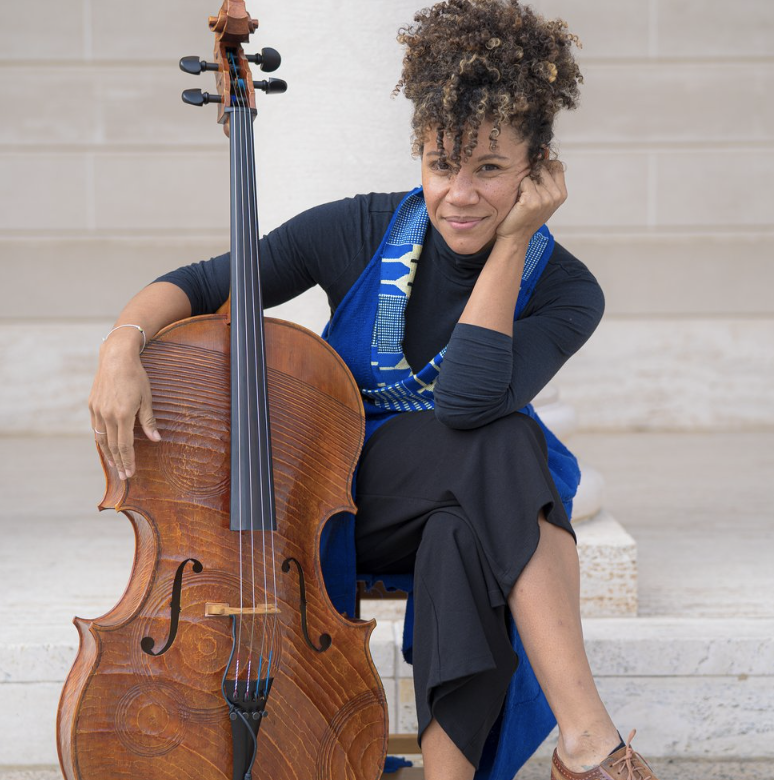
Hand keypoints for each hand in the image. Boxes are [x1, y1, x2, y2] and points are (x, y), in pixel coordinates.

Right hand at [89, 335, 159, 480]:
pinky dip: (100, 439)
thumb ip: (149, 421)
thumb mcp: (147, 398)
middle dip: (119, 462)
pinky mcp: (92, 405)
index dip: (128, 460)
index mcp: (123, 414)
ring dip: (108, 454)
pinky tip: (105, 446)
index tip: (131, 473)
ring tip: (114, 465)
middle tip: (124, 476)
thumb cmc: (136, 377)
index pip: (125, 445)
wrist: (116, 358)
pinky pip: (96, 427)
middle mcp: (107, 415)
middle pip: (112, 445)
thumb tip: (156, 439)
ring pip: (101, 438)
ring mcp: (97, 410)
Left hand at [495, 160, 566, 244]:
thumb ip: (547, 180)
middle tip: (526, 193)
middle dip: (532, 175)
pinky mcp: (532, 201)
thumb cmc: (526, 215)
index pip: (556, 164)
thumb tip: (542, 153)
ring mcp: (546, 199)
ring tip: (522, 198)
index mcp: (562, 193)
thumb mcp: (543, 198)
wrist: (515, 236)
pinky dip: (518, 188)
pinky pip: (524, 181)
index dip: (544, 165)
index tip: (535, 176)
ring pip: (532, 174)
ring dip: (524, 182)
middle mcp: (557, 196)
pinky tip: (518, 202)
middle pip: (543, 167)